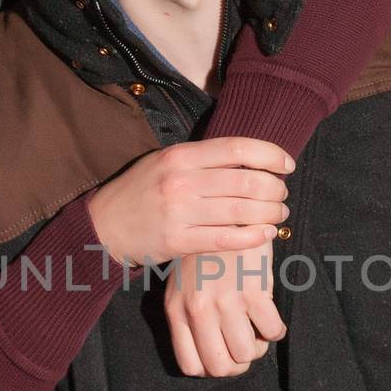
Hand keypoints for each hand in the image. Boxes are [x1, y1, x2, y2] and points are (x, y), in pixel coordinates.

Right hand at [86, 138, 292, 268]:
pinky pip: (226, 239)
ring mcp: (179, 212)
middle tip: (282, 195)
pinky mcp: (178, 241)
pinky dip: (252, 237)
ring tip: (278, 215)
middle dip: (275, 189)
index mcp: (181, 156)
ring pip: (241, 210)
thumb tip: (250, 160)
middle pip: (246, 181)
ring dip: (269, 213)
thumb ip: (203, 160)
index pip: (238, 148)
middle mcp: (181, 180)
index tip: (286, 164)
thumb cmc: (140, 192)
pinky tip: (265, 235)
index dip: (270, 155)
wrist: (103, 225)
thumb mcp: (165, 162)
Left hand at [166, 242, 286, 376]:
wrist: (227, 212)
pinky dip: (275, 330)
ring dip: (258, 348)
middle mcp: (198, 310)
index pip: (191, 365)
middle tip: (246, 346)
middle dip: (238, 364)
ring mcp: (226, 301)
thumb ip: (187, 315)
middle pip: (220, 368)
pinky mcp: (253, 290)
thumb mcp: (181, 283)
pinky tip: (271, 317)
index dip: (212, 367)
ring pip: (247, 354)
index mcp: (177, 310)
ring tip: (258, 331)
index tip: (223, 355)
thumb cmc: (205, 251)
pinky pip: (272, 331)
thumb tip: (206, 350)